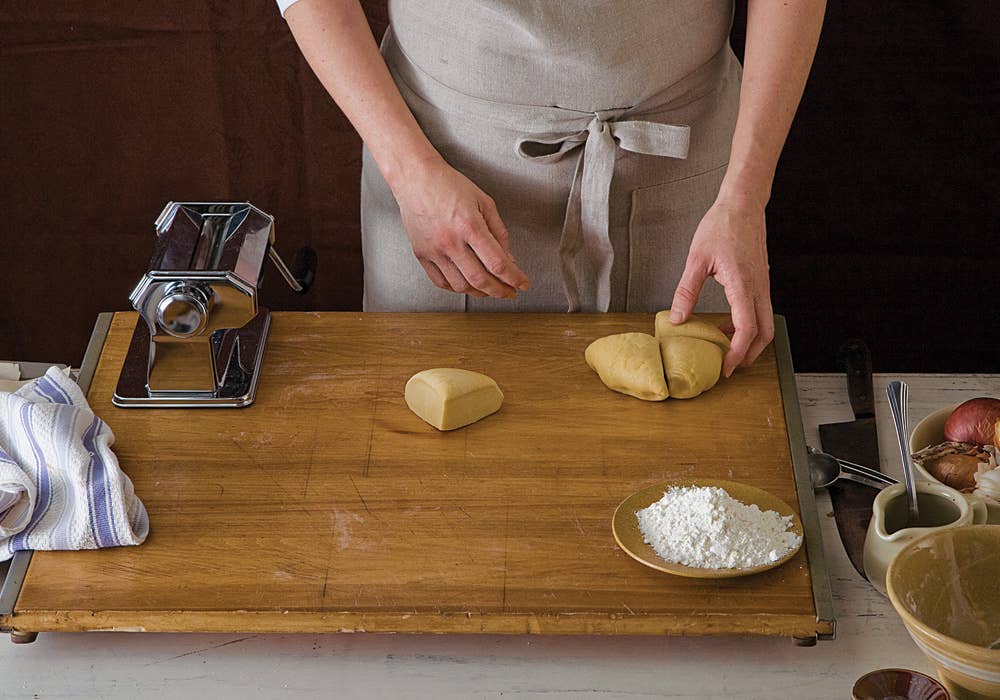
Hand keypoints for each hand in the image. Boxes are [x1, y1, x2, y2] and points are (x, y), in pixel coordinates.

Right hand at [392, 156, 530, 298]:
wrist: (415, 178)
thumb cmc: (448, 185)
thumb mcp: (484, 202)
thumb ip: (499, 232)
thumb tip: (508, 259)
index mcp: (470, 226)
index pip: (498, 263)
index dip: (514, 278)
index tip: (522, 284)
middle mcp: (450, 241)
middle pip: (480, 279)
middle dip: (500, 291)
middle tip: (509, 291)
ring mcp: (434, 250)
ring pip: (461, 286)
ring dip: (479, 292)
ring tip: (489, 288)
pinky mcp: (421, 254)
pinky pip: (441, 282)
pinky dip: (457, 288)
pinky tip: (466, 284)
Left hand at [669, 194, 774, 376]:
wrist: (743, 204)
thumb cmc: (721, 226)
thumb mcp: (697, 259)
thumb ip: (686, 292)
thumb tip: (677, 320)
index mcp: (743, 285)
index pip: (747, 329)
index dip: (737, 353)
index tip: (724, 366)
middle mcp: (759, 288)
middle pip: (766, 333)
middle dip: (750, 354)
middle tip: (729, 366)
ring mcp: (763, 285)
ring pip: (766, 323)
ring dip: (751, 340)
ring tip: (726, 348)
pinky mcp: (761, 281)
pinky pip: (761, 310)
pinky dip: (749, 324)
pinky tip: (727, 324)